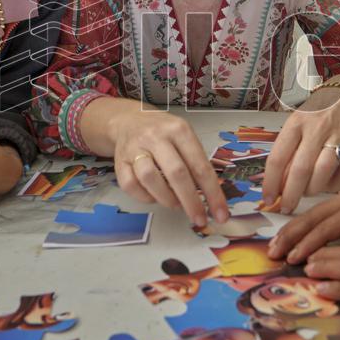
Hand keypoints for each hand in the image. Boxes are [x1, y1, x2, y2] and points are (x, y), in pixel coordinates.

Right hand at [110, 110, 228, 226]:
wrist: (129, 121)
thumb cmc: (163, 133)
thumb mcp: (184, 138)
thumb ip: (195, 163)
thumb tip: (210, 198)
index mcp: (179, 130)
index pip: (200, 166)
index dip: (212, 193)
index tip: (220, 214)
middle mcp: (156, 137)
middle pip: (176, 173)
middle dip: (191, 202)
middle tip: (199, 219)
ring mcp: (135, 148)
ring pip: (150, 179)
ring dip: (167, 199)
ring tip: (176, 204)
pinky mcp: (119, 161)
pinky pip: (131, 185)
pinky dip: (145, 197)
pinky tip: (154, 196)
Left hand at [263, 78, 339, 214]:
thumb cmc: (321, 110)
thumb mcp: (299, 121)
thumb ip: (290, 147)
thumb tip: (277, 181)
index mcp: (297, 122)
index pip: (278, 157)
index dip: (270, 182)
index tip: (267, 198)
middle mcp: (317, 127)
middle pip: (300, 169)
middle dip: (290, 194)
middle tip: (286, 207)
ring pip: (323, 172)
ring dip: (313, 190)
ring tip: (308, 193)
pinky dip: (335, 185)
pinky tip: (328, 186)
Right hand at [268, 168, 339, 262]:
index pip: (328, 229)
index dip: (309, 245)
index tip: (293, 259)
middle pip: (312, 218)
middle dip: (290, 236)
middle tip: (272, 252)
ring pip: (311, 213)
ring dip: (291, 228)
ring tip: (275, 243)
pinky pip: (317, 210)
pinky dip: (301, 220)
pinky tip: (293, 230)